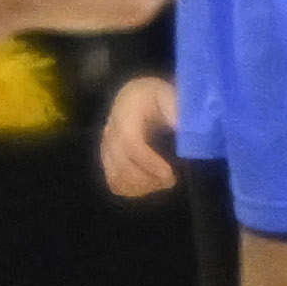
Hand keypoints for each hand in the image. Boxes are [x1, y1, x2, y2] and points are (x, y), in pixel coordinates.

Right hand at [99, 69, 183, 199]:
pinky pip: (114, 182)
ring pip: (116, 177)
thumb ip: (175, 109)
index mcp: (127, 112)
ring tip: (163, 182)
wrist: (135, 97)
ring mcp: (106, 147)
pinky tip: (151, 184)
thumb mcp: (169, 95)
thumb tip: (180, 127)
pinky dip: (133, 189)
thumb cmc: (157, 97)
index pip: (130, 143)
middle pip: (121, 165)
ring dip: (142, 186)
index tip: (170, 174)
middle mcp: (111, 131)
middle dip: (149, 179)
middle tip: (171, 180)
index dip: (149, 163)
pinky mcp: (107, 160)